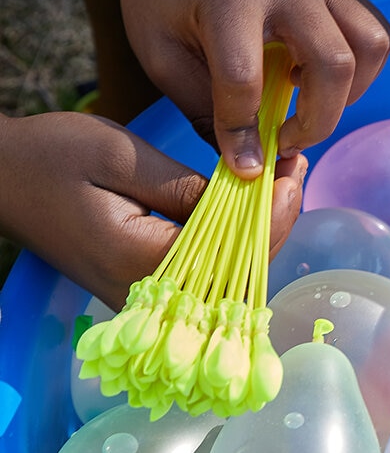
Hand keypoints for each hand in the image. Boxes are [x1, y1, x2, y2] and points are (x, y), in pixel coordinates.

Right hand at [0, 111, 305, 309]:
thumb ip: (186, 186)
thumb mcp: (122, 158)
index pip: (232, 252)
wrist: (1, 175)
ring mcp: (144, 295)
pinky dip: (232, 236)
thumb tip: (247, 196)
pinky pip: (204, 269)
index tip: (294, 170)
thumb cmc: (52, 157)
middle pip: (236, 271)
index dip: (274, 212)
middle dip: (274, 218)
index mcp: (140, 263)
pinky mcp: (142, 283)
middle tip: (296, 167)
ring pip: (224, 274)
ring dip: (258, 227)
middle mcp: (146, 293)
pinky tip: (249, 198)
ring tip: (282, 177)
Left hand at [121, 0, 389, 174]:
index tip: (244, 167)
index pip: (247, 78)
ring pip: (371, 47)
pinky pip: (378, 35)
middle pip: (334, 63)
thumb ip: (202, 106)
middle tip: (285, 140)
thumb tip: (249, 165)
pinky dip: (362, 70)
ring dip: (349, 93)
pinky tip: (320, 78)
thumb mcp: (160, 54)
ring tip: (309, 104)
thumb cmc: (164, 0)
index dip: (244, 134)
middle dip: (317, 120)